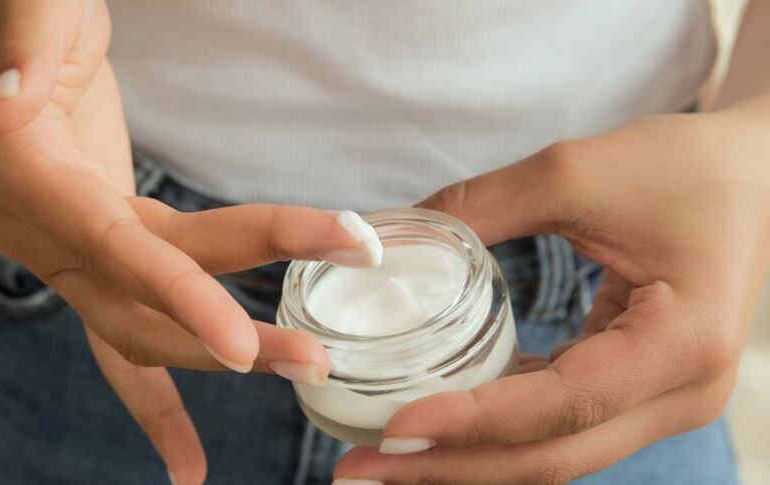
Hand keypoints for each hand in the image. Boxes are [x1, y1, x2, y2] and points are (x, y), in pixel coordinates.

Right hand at [0, 2, 380, 482]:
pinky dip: (158, 405)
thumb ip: (23, 46)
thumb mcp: (31, 12)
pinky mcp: (108, 260)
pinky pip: (134, 338)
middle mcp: (53, 235)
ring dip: (226, 356)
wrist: (19, 55)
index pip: (118, 249)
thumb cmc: (28, 21)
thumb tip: (7, 108)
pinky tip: (187, 461)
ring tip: (302, 375)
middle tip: (316, 359)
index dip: (178, 296)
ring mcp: (79, 257)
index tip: (239, 346)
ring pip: (149, 329)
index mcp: (36, 181)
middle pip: (151, 300)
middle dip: (236, 334)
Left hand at [334, 99, 769, 483]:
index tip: (395, 429)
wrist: (749, 177)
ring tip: (385, 459)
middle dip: (453, 466)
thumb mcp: (577, 171)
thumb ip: (483, 205)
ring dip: (468, 459)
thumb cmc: (682, 169)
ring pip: (555, 454)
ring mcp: (664, 402)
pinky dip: (498, 432)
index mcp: (683, 342)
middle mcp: (682, 393)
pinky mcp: (640, 392)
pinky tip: (440, 424)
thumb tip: (397, 236)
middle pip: (555, 456)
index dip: (474, 423)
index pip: (565, 405)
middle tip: (363, 470)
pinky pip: (562, 427)